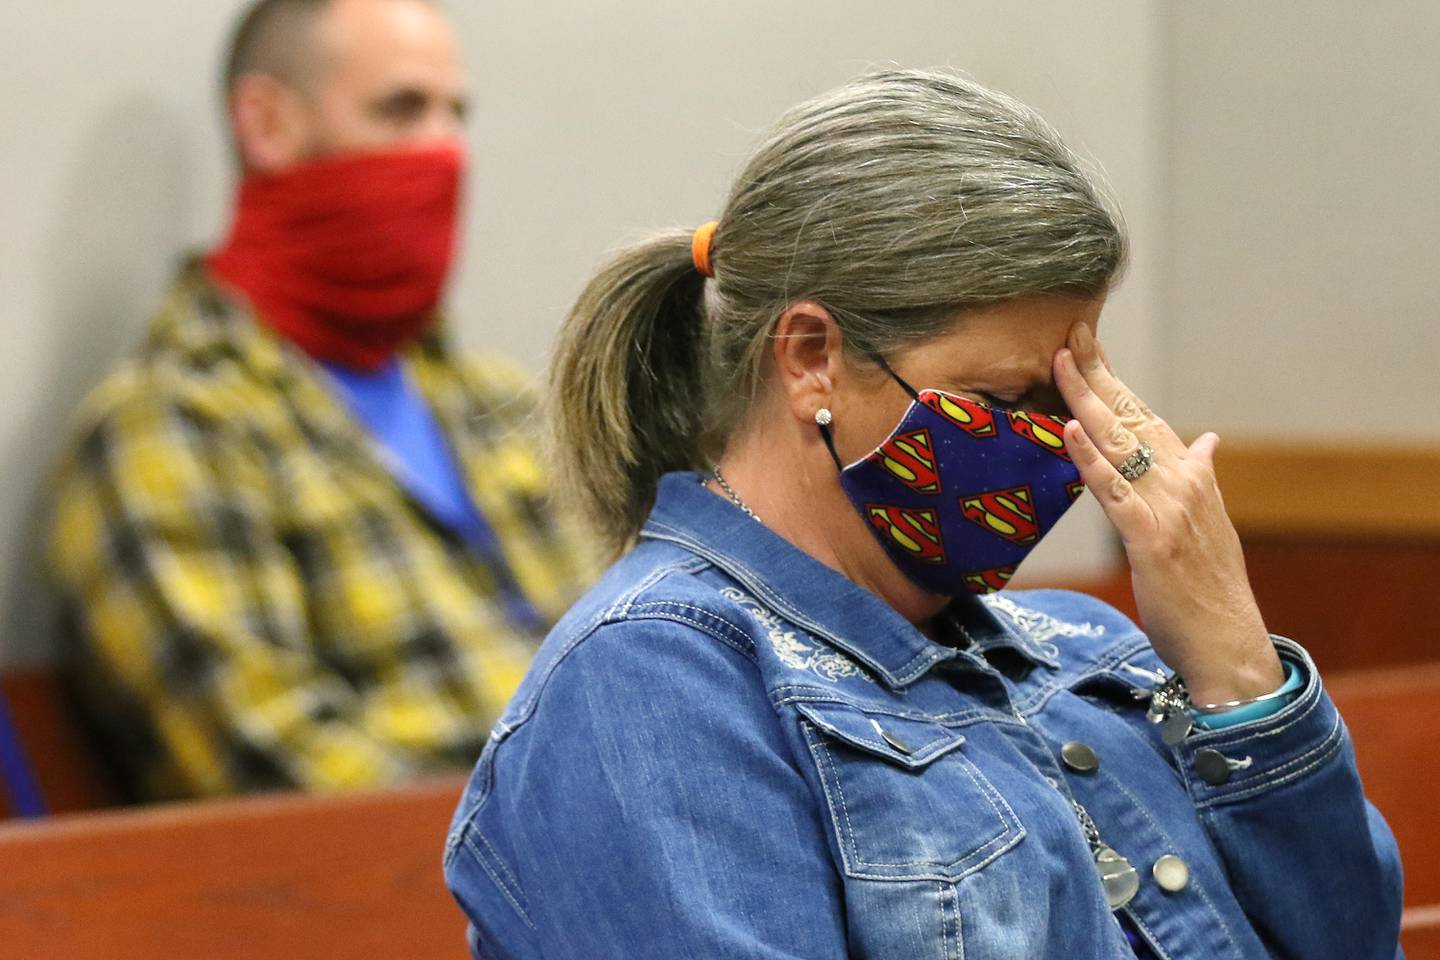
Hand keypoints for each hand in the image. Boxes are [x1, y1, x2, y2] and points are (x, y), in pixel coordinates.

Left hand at [1052, 323, 1283, 704]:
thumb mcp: (1207, 524)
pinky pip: (1115, 492)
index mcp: (1191, 476)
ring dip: (1088, 401)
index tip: (1088, 347)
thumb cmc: (1208, 589)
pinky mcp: (1151, 540)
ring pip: (1121, 444)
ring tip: (1061, 364)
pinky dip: (1091, 459)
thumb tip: (1207, 440)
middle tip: (1069, 334)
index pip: (1146, 416)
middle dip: (1098, 374)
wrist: (1229, 643)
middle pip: (1131, 417)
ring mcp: (1168, 508)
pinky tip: (1070, 430)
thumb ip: (1200, 478)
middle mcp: (1183, 481)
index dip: (1115, 380)